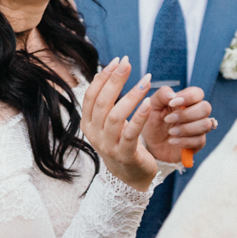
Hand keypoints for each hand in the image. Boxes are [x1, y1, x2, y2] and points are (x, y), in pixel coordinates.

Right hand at [81, 57, 156, 191]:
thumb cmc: (121, 143)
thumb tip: (102, 73)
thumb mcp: (108, 123)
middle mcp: (94, 134)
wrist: (130, 177)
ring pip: (116, 116)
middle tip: (128, 63)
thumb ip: (105, 102)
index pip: (91, 95)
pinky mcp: (125, 154)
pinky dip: (140, 117)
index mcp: (88, 123)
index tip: (118, 61)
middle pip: (102, 102)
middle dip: (115, 80)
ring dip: (131, 95)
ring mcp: (108, 146)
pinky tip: (149, 103)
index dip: (103, 77)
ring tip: (146, 81)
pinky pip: (131, 133)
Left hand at [142, 85, 213, 165]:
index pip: (198, 93)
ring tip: (170, 132)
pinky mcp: (198, 143)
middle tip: (168, 119)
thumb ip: (161, 95)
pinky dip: (184, 141)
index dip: (188, 97)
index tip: (171, 103)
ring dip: (186, 128)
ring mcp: (199, 128)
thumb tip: (173, 95)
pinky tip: (172, 141)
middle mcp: (196, 113)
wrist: (150, 144)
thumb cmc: (153, 122)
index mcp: (186, 100)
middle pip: (206, 108)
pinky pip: (200, 140)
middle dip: (186, 114)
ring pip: (205, 124)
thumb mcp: (152, 106)